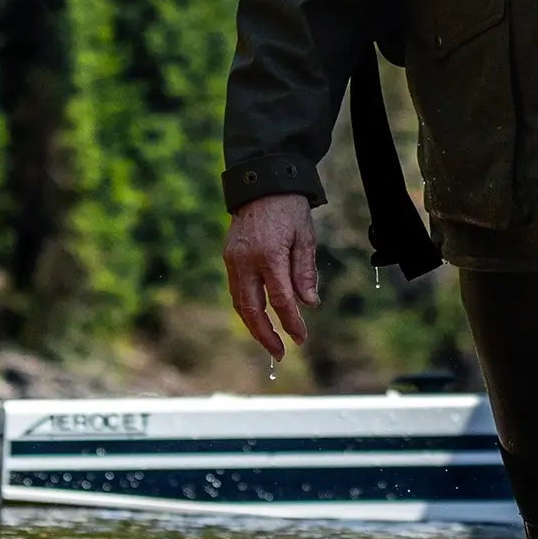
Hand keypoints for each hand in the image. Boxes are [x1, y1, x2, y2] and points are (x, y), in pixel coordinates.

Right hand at [223, 194, 318, 364]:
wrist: (262, 184)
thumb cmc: (289, 209)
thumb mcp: (306, 237)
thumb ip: (305, 272)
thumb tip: (309, 304)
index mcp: (269, 255)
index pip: (281, 299)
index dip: (291, 322)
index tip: (301, 338)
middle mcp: (246, 261)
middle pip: (252, 309)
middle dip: (265, 335)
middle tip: (279, 354)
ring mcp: (233, 260)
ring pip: (239, 303)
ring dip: (253, 326)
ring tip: (269, 342)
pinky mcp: (228, 258)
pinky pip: (236, 290)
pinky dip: (246, 308)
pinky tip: (259, 318)